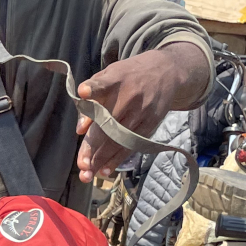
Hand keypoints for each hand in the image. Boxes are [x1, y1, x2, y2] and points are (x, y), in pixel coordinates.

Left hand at [75, 49, 182, 182]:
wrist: (166, 72)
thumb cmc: (128, 78)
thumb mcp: (109, 78)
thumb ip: (92, 101)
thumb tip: (80, 130)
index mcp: (115, 79)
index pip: (103, 83)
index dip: (93, 89)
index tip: (84, 92)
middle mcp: (129, 95)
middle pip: (108, 122)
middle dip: (93, 145)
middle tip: (81, 164)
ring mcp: (142, 110)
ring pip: (120, 138)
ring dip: (103, 158)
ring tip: (87, 174)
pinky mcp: (152, 122)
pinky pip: (132, 144)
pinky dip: (118, 158)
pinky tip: (105, 170)